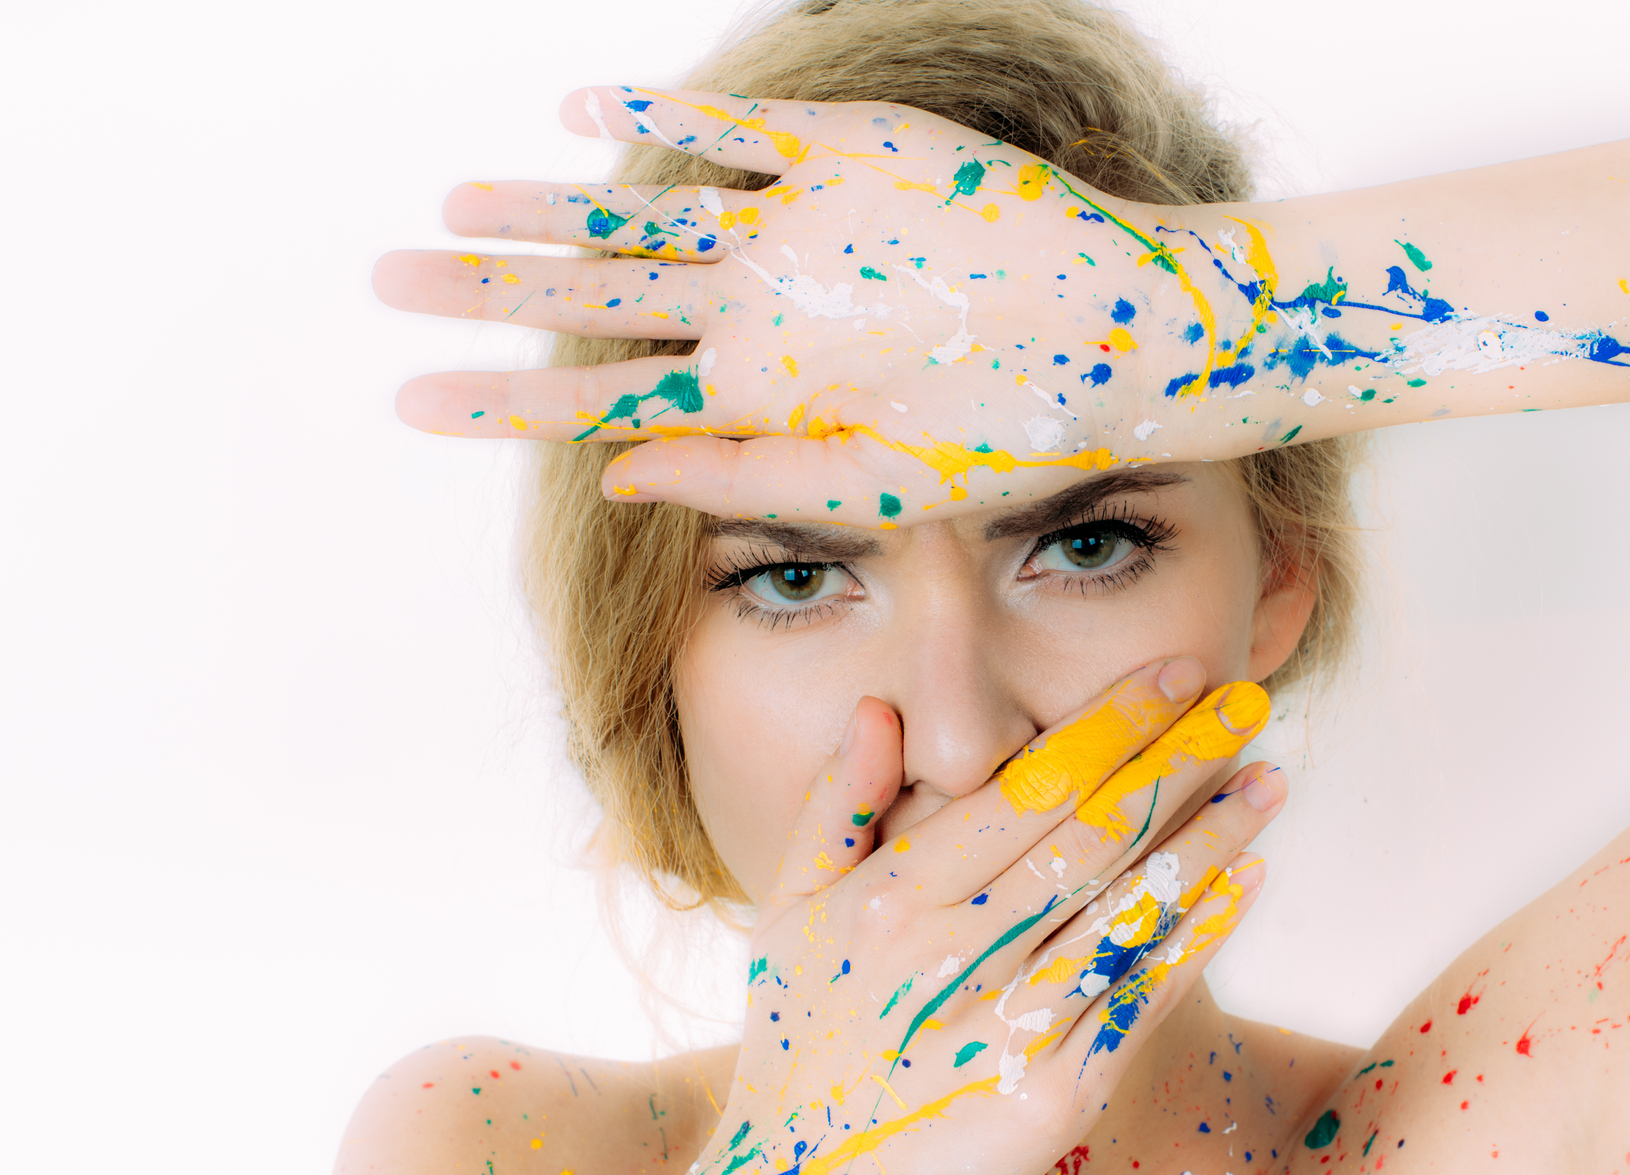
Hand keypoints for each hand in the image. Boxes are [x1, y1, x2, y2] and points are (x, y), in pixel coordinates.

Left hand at [375, 87, 1265, 526]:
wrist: (1120, 341)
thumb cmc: (1010, 438)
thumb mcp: (870, 488)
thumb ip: (740, 479)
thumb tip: (611, 473)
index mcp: (759, 398)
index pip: (601, 401)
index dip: (501, 403)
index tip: (407, 404)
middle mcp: (762, 314)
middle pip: (599, 300)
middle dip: (489, 291)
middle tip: (386, 278)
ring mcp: (798, 233)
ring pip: (647, 215)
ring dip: (551, 206)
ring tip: (455, 198)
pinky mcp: (851, 158)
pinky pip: (738, 136)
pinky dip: (663, 122)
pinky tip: (585, 109)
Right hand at [641, 658, 1283, 1174]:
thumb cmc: (804, 1037)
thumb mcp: (788, 913)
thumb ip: (835, 806)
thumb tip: (880, 710)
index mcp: (894, 896)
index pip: (1027, 788)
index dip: (1110, 727)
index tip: (1174, 675)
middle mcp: (953, 953)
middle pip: (1092, 835)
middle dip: (1178, 760)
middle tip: (1246, 701)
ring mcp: (1008, 1028)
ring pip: (1129, 910)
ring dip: (1210, 840)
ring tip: (1268, 783)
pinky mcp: (1053, 1096)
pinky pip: (1141, 1001)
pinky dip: (1197, 940)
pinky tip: (1244, 886)